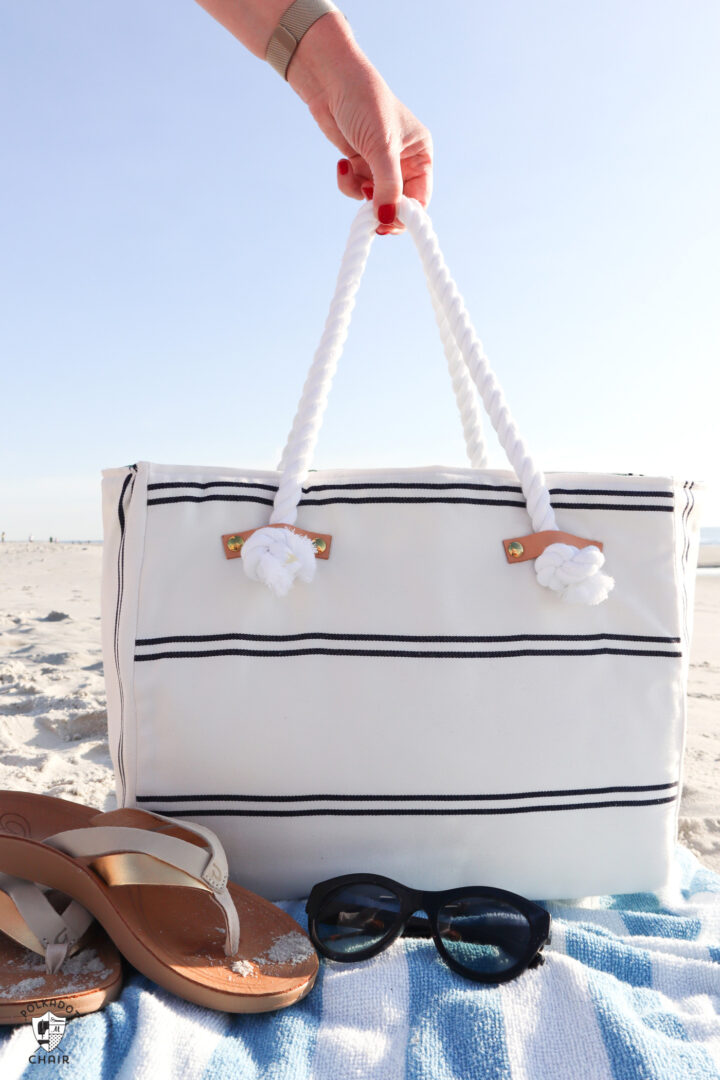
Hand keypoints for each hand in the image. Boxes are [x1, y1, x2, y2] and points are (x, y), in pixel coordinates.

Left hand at [289, 16, 432, 234]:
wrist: (331, 81)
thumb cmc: (364, 104)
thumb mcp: (381, 148)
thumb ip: (388, 187)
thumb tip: (387, 219)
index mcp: (420, 155)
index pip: (420, 198)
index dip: (405, 214)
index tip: (387, 223)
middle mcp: (404, 161)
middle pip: (397, 203)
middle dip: (381, 206)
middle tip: (368, 214)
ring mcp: (380, 163)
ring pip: (374, 198)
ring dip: (360, 193)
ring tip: (351, 172)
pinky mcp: (360, 163)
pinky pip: (356, 188)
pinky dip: (348, 183)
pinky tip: (342, 164)